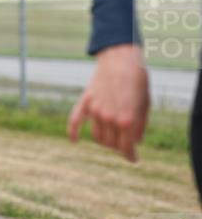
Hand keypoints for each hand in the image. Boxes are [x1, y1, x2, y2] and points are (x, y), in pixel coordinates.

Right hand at [67, 44, 149, 161]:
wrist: (121, 58)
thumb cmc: (138, 80)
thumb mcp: (145, 104)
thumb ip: (140, 125)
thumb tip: (135, 141)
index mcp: (127, 120)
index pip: (126, 147)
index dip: (131, 156)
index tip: (134, 160)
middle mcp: (109, 117)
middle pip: (111, 144)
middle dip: (119, 147)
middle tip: (125, 144)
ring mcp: (95, 110)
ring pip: (96, 135)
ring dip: (104, 141)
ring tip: (112, 139)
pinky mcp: (85, 102)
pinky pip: (75, 121)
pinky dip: (73, 132)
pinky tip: (74, 140)